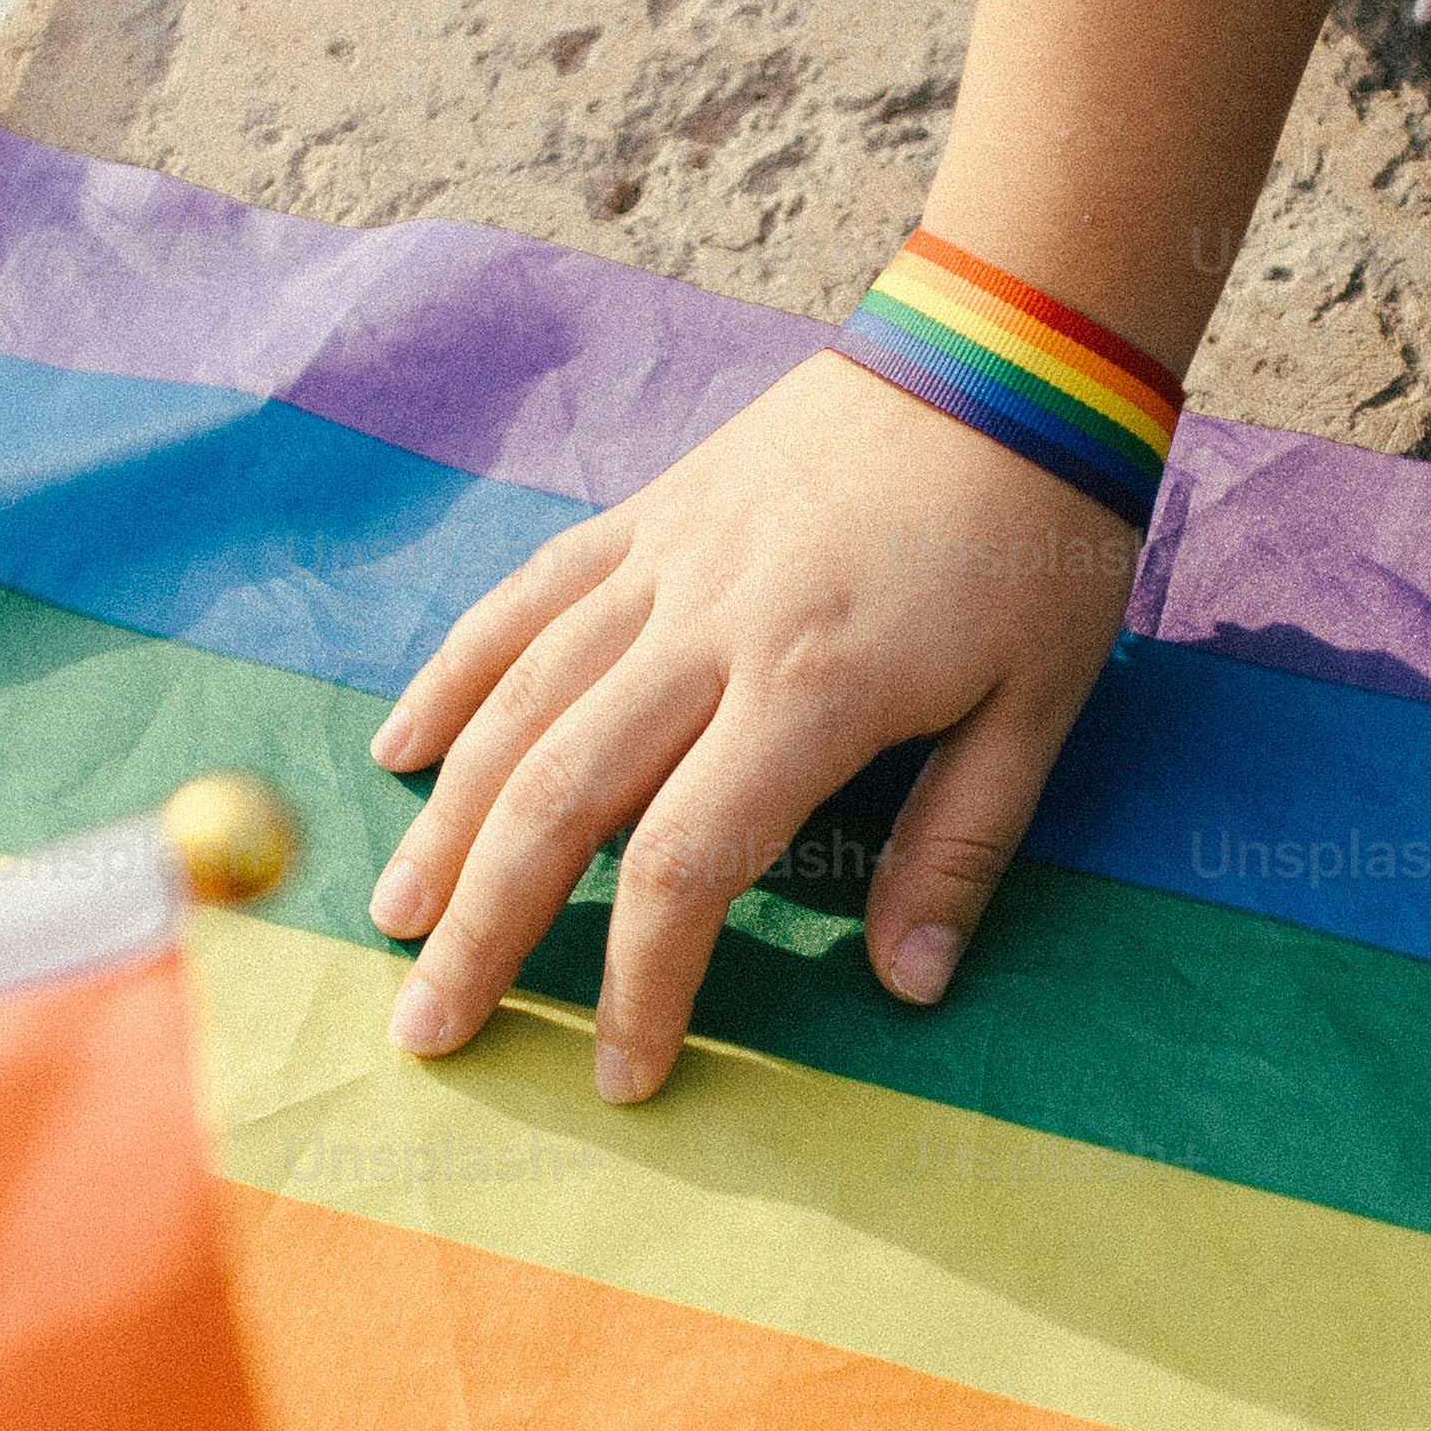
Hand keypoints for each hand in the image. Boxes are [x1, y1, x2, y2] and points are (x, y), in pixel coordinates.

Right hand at [368, 351, 1137, 1100]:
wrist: (1004, 356)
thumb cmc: (1035, 542)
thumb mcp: (1036, 710)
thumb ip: (958, 850)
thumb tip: (907, 989)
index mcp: (810, 692)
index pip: (684, 866)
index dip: (641, 982)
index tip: (623, 1074)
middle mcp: (708, 632)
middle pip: (556, 798)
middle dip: (484, 928)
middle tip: (430, 1030)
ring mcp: (661, 568)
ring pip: (515, 706)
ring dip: (443, 823)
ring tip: (394, 921)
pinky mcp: (644, 519)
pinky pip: (522, 603)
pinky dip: (451, 677)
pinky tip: (398, 750)